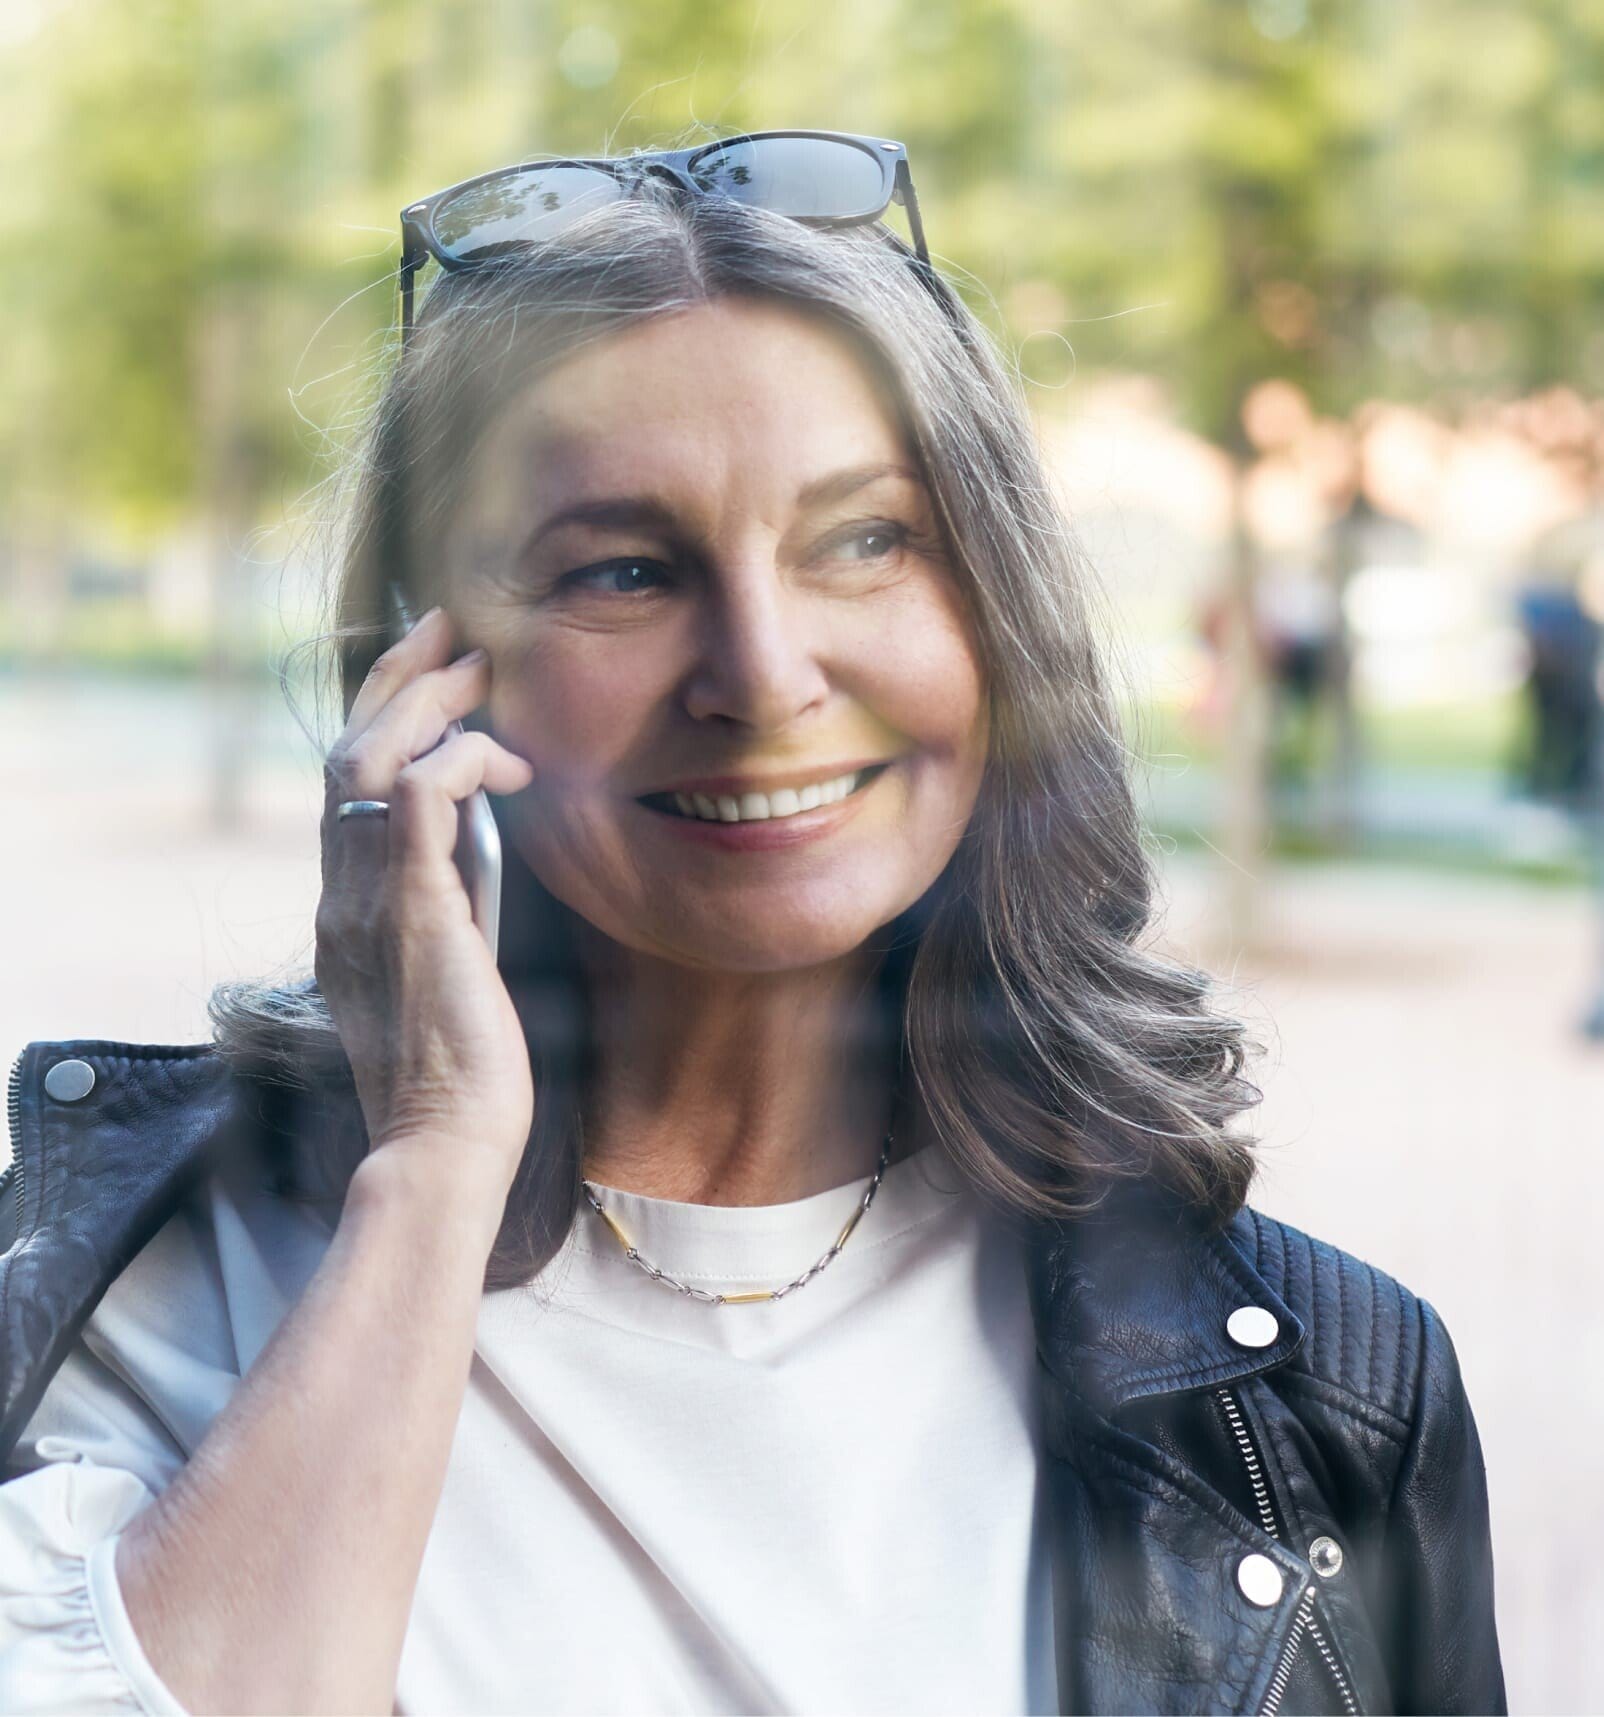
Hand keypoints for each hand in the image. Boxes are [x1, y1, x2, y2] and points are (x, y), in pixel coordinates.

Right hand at [316, 605, 536, 1210]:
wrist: (445, 1141)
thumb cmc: (460, 1070)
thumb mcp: (446, 966)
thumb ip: (446, 904)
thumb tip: (475, 851)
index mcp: (348, 907)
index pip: (347, 786)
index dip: (381, 715)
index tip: (428, 670)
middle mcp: (342, 894)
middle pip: (348, 753)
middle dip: (398, 681)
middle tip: (448, 634)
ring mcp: (366, 902)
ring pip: (369, 763)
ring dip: (426, 703)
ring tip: (477, 668)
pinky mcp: (411, 912)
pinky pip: (417, 804)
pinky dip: (459, 762)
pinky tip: (504, 762)